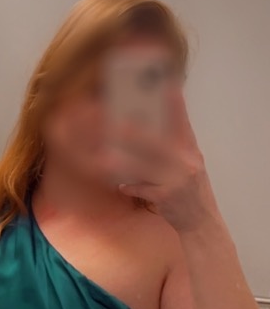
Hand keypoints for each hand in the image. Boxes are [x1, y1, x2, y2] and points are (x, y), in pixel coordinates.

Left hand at [107, 89, 219, 232]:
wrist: (202, 223)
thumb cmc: (190, 192)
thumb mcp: (190, 167)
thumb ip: (175, 150)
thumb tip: (147, 132)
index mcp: (192, 152)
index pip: (183, 124)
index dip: (176, 105)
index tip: (166, 86)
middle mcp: (188, 163)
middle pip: (158, 145)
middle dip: (136, 135)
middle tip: (117, 125)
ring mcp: (178, 181)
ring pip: (146, 167)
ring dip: (124, 161)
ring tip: (107, 157)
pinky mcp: (168, 198)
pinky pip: (143, 189)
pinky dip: (131, 187)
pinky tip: (120, 185)